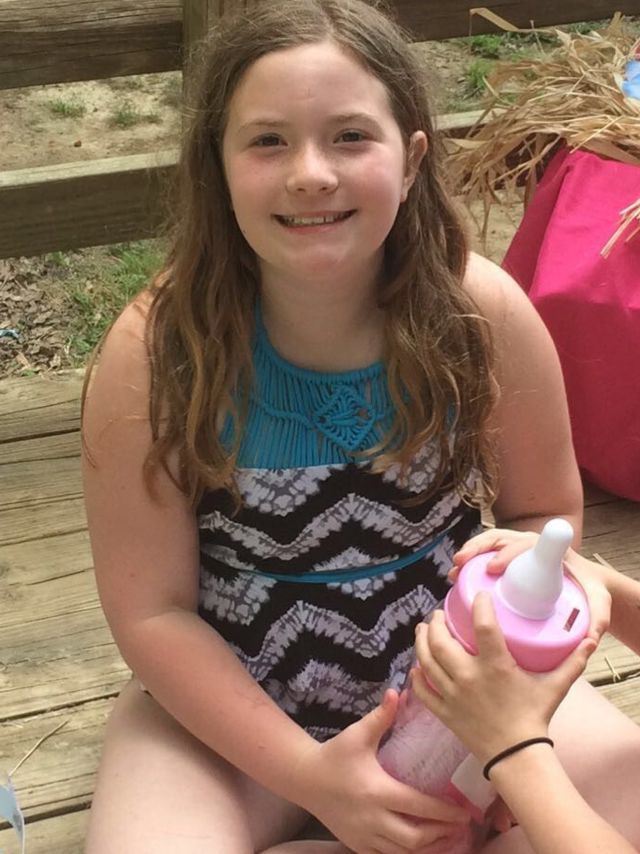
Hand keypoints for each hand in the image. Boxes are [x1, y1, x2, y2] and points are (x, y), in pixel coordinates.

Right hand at [292, 690, 471, 853]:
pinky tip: (423, 847)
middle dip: (442, 835)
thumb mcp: (357, 734)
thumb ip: (381, 716)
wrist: (304, 779)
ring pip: (403, 853)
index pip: (418, 806)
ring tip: (450, 839)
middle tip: (462, 827)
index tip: (465, 812)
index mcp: (376, 791)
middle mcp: (372, 818)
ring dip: (429, 848)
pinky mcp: (357, 845)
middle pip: (415, 838)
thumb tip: (397, 692)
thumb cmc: (335, 755)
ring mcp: (364, 836)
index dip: (444, 812)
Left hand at [412, 595, 596, 764]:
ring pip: (426, 661)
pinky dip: (416, 676)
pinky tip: (416, 666)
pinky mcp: (444, 712)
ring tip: (423, 629)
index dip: (479, 605)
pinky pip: (422, 691)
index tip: (478, 595)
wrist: (517, 757)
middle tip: (439, 614)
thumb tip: (590, 641)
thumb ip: (572, 663)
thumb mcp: (555, 688)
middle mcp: (469, 677)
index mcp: (495, 667)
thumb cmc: (535, 719)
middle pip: (441, 640)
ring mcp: (453, 694)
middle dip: (436, 622)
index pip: (483, 625)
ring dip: (421, 641)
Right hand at [451, 528, 611, 642]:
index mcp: (551, 550)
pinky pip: (485, 553)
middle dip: (477, 548)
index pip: (524, 545)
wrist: (587, 583)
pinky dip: (469, 559)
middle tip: (461, 564)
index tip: (493, 569)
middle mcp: (530, 546)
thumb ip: (599, 618)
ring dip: (469, 552)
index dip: (506, 553)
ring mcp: (517, 550)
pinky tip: (457, 574)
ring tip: (454, 570)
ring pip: (488, 543)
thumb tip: (590, 638)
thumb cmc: (591, 590)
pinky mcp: (507, 559)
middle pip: (499, 539)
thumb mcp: (600, 602)